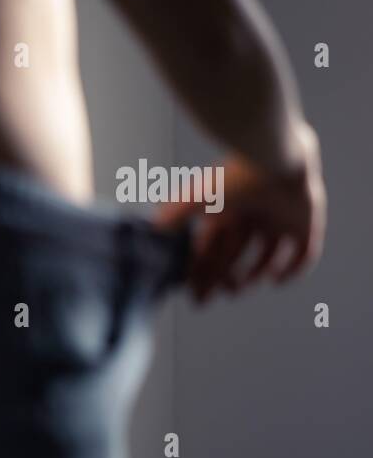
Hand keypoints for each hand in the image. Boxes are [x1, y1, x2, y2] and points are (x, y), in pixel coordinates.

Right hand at [157, 122, 326, 302]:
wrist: (274, 159)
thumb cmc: (233, 178)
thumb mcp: (194, 200)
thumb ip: (171, 216)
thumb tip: (151, 231)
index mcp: (226, 213)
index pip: (210, 249)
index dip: (200, 272)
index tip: (193, 294)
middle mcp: (251, 217)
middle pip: (234, 255)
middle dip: (221, 278)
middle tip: (212, 298)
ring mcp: (279, 221)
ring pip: (267, 255)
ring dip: (253, 275)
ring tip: (241, 288)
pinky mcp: (306, 223)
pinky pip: (303, 254)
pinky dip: (292, 270)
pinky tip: (277, 280)